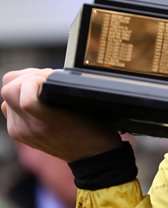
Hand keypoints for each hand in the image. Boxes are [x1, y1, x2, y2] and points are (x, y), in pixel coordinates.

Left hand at [1, 68, 121, 161]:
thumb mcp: (84, 106)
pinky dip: (20, 98)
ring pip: (6, 96)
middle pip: (8, 88)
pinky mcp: (18, 133)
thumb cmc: (93, 129)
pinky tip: (37, 98)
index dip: (36, 78)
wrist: (91, 156)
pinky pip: (8, 107)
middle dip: (27, 77)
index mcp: (45, 121)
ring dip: (23, 86)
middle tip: (47, 78)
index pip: (22, 93)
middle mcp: (27, 127)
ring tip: (42, 86)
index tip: (52, 77)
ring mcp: (20, 131)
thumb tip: (46, 75)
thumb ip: (60, 91)